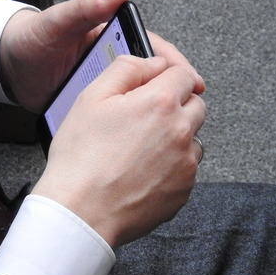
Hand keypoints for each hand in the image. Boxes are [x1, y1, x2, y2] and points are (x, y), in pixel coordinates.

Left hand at [0, 0, 204, 111]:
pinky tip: (138, 137)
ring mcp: (102, 84)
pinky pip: (114, 115)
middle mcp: (111, 59)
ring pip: (135, 98)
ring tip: (168, 127)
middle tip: (187, 108)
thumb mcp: (57, 22)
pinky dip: (128, 125)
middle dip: (170, 91)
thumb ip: (85, 8)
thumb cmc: (31, 37)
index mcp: (109, 34)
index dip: (173, 64)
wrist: (5, 66)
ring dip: (151, 110)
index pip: (151, 48)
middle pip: (150, 76)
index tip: (188, 79)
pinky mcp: (91, 105)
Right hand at [31, 38, 205, 248]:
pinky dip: (170, 165)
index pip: (183, 73)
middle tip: (142, 116)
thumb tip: (152, 62)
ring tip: (139, 147)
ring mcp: (186, 163)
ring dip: (175, 135)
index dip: (165, 75)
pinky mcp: (184, 190)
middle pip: (195, 103)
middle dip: (174, 103)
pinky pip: (186, 167)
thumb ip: (127, 69)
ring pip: (193, 137)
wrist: (81, 212)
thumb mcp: (92, 97)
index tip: (154, 83)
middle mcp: (180, 130)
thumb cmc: (80, 158)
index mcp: (160, 102)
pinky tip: (141, 169)